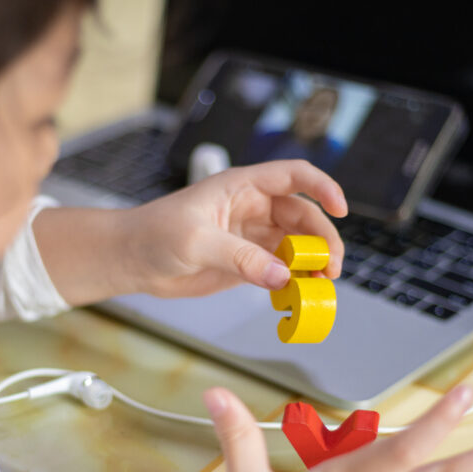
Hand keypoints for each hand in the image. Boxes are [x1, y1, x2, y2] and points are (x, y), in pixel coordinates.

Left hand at [123, 160, 346, 297]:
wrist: (132, 260)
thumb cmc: (154, 234)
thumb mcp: (196, 242)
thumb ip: (240, 258)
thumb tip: (281, 275)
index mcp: (242, 186)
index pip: (293, 176)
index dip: (322, 187)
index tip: (340, 208)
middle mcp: (253, 208)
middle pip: (304, 217)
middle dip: (323, 240)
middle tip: (331, 269)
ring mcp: (251, 237)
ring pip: (296, 246)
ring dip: (314, 264)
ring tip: (322, 285)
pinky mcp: (247, 264)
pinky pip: (281, 270)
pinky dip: (295, 282)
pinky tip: (301, 295)